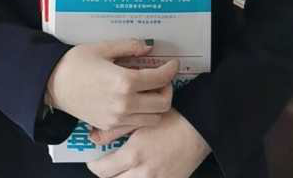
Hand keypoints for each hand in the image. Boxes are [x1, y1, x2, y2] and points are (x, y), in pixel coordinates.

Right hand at [47, 40, 176, 131]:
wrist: (53, 83)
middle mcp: (125, 103)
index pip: (159, 78)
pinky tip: (136, 102)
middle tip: (162, 78)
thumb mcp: (102, 48)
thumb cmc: (75, 62)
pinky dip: (143, 115)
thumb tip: (148, 47)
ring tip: (150, 91)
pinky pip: (137, 124)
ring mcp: (118, 118)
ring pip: (154, 118)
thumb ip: (128, 47)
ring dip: (157, 104)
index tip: (172, 64)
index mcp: (124, 81)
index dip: (170, 70)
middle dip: (167, 89)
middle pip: (163, 103)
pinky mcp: (111, 127)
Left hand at [89, 108, 210, 177]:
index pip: (103, 171)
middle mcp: (144, 173)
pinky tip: (138, 172)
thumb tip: (93, 138)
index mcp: (134, 155)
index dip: (94, 166)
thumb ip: (114, 130)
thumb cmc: (169, 120)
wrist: (198, 129)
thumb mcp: (139, 120)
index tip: (94, 160)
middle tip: (107, 164)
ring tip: (122, 168)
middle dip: (108, 174)